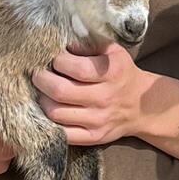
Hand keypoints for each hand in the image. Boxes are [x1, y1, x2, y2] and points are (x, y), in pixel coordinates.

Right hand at [0, 26, 14, 179]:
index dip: (28, 93)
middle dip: (21, 110)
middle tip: (15, 95)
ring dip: (11, 128)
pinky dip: (0, 145)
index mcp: (1, 122)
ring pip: (16, 139)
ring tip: (4, 112)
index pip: (29, 105)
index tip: (25, 82)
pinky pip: (5, 156)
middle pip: (26, 123)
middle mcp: (5, 146)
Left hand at [33, 42, 153, 144]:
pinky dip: (49, 122)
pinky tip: (49, 109)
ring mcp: (99, 120)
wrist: (141, 105)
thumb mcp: (113, 51)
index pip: (77, 68)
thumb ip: (90, 43)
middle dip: (42, 80)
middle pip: (61, 92)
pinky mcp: (93, 137)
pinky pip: (63, 133)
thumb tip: (64, 43)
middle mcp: (105, 97)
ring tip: (42, 91)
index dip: (58, 61)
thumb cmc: (121, 73)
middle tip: (37, 74)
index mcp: (112, 73)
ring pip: (56, 113)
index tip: (53, 58)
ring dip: (42, 100)